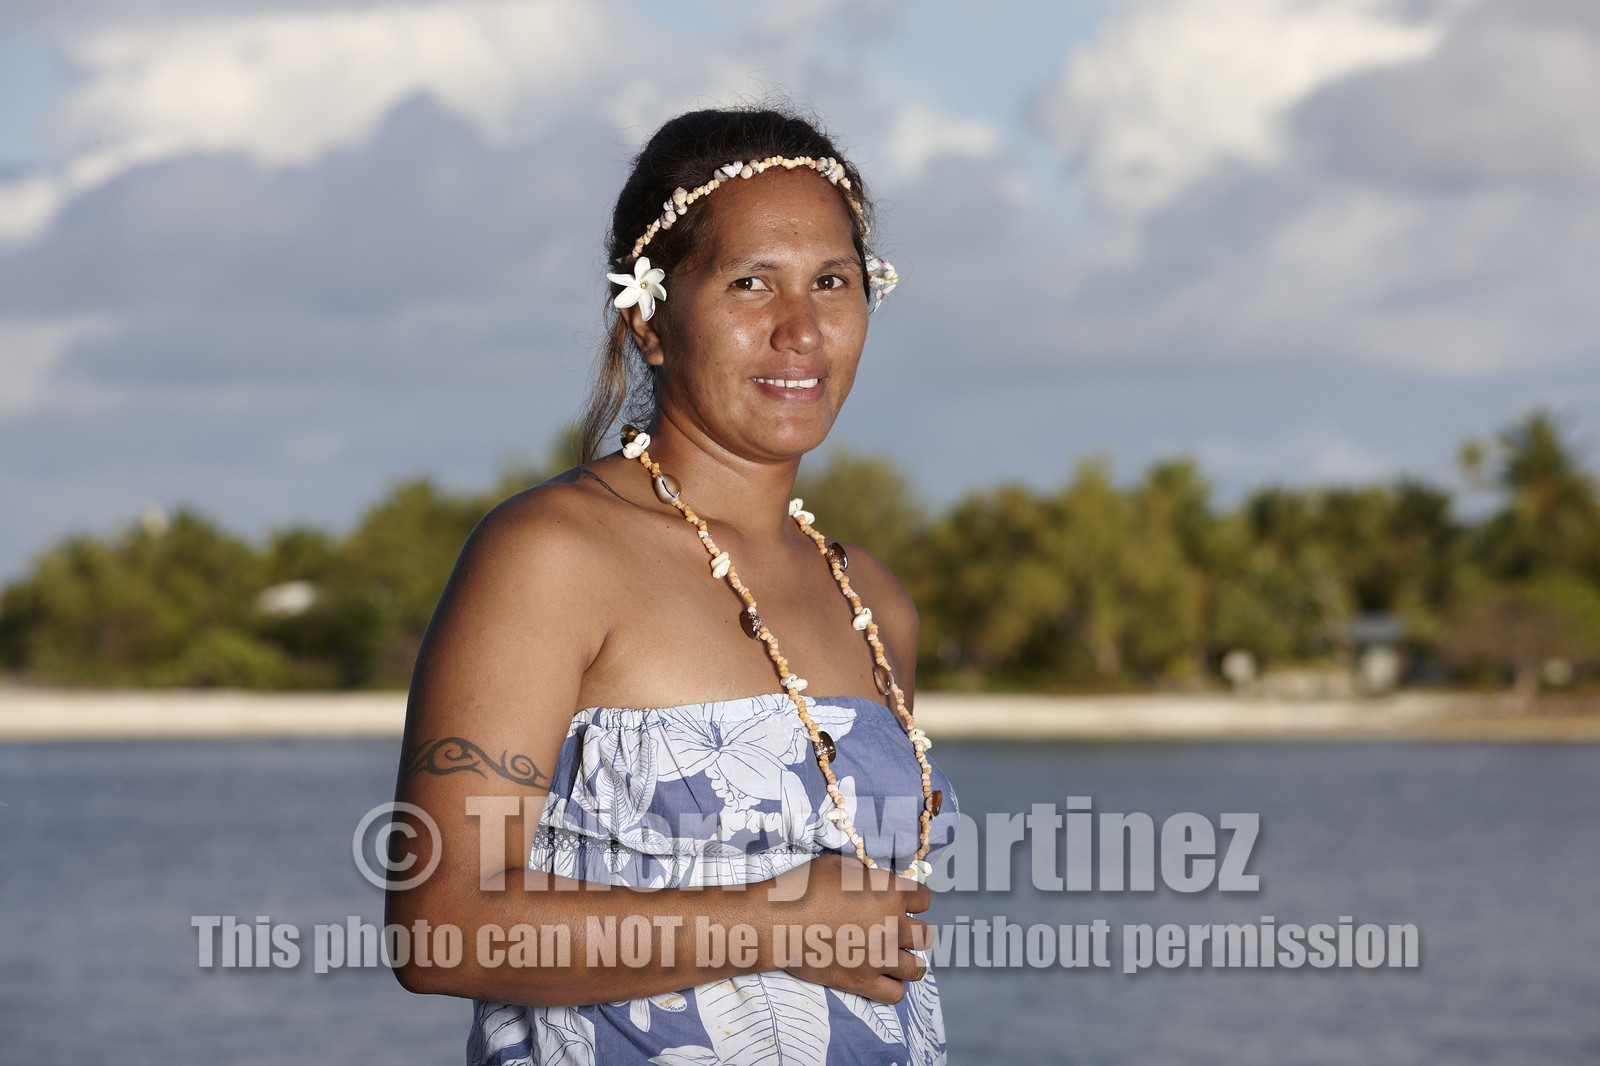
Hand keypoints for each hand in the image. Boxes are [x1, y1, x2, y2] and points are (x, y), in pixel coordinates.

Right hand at [766, 853, 933, 1003]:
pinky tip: (881, 977)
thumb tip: (876, 882)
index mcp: (889, 893)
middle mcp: (891, 926)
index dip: (913, 900)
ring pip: (918, 968)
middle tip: (895, 931)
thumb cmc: (802, 888)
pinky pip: (896, 994)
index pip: (924, 899)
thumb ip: (865, 874)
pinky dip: (893, 987)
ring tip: (895, 957)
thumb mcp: (837, 866)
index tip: (902, 904)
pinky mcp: (862, 983)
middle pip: (925, 935)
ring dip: (909, 961)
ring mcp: (879, 958)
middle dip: (913, 931)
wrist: (774, 922)